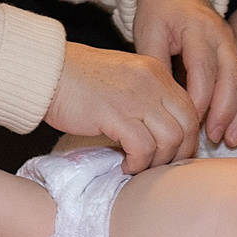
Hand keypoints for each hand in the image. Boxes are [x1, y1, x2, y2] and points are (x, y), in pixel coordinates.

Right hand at [48, 42, 200, 173]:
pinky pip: (143, 148)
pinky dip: (138, 163)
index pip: (190, 107)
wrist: (46, 71)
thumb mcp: (123, 78)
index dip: (187, 136)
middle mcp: (151, 81)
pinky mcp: (115, 113)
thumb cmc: (78, 79)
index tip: (173, 152)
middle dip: (178, 153)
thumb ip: (146, 97)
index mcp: (155, 70)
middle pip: (187, 125)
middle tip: (160, 165)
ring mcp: (135, 96)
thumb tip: (162, 132)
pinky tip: (124, 165)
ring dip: (158, 161)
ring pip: (170, 139)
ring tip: (139, 166)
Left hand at [133, 0, 236, 147]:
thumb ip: (156, 65)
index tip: (188, 124)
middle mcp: (224, 38)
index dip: (199, 100)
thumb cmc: (159, 14)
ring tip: (232, 140)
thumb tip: (163, 103)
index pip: (204, 69)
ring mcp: (236, 48)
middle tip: (212, 138)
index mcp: (199, 29)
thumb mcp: (148, 32)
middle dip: (224, 112)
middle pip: (232, 78)